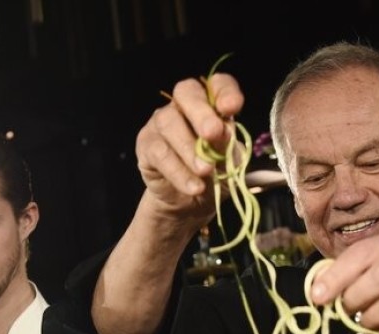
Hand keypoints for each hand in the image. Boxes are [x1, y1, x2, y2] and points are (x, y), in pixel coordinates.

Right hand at [136, 73, 244, 221]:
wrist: (190, 203)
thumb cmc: (214, 175)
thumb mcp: (229, 162)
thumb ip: (228, 146)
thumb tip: (224, 132)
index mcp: (210, 103)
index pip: (217, 84)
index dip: (224, 92)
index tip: (232, 108)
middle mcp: (182, 106)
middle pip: (187, 94)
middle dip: (201, 113)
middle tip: (213, 133)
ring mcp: (160, 123)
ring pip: (169, 124)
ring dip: (189, 149)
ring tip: (205, 171)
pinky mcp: (146, 145)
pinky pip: (159, 153)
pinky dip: (178, 171)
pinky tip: (193, 186)